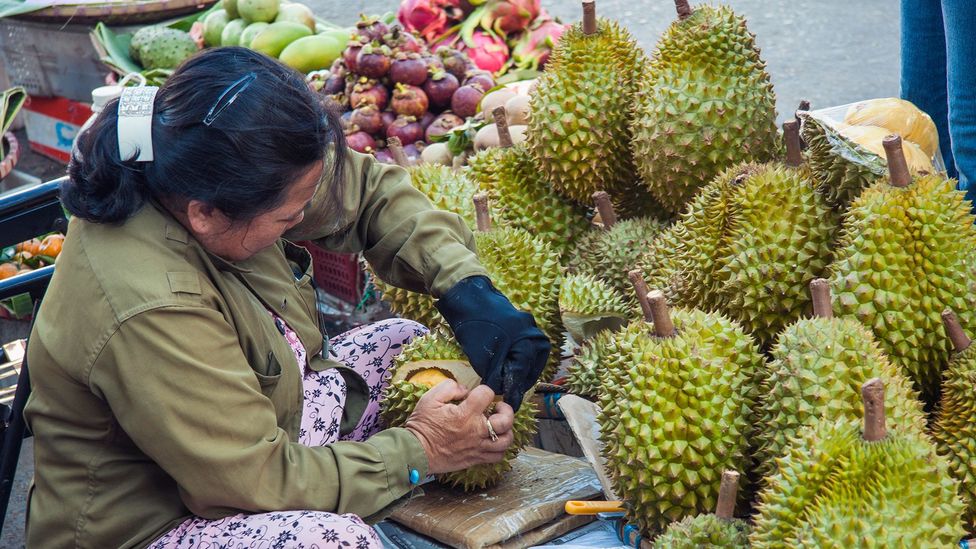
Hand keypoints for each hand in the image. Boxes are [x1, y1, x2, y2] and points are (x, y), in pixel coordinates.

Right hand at [403, 379, 514, 474]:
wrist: (415, 452)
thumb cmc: (422, 425)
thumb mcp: (430, 398)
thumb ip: (450, 387)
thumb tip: (465, 390)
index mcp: (465, 414)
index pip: (487, 394)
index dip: (484, 390)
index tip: (477, 394)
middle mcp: (475, 431)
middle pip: (505, 421)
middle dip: (506, 410)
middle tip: (498, 408)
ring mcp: (477, 447)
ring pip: (506, 441)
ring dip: (506, 430)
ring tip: (499, 425)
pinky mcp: (475, 459)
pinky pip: (497, 456)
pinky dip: (500, 448)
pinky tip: (493, 440)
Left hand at [435, 276, 550, 410]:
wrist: (469, 298)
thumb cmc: (475, 328)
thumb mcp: (484, 359)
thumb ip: (497, 376)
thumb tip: (503, 391)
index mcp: (527, 344)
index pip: (522, 375)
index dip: (515, 392)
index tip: (511, 406)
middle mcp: (534, 335)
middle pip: (531, 366)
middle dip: (522, 381)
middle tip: (512, 395)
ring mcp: (530, 326)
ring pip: (532, 356)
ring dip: (524, 370)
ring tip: (512, 382)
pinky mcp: (523, 323)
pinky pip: (528, 346)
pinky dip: (522, 358)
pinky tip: (512, 365)